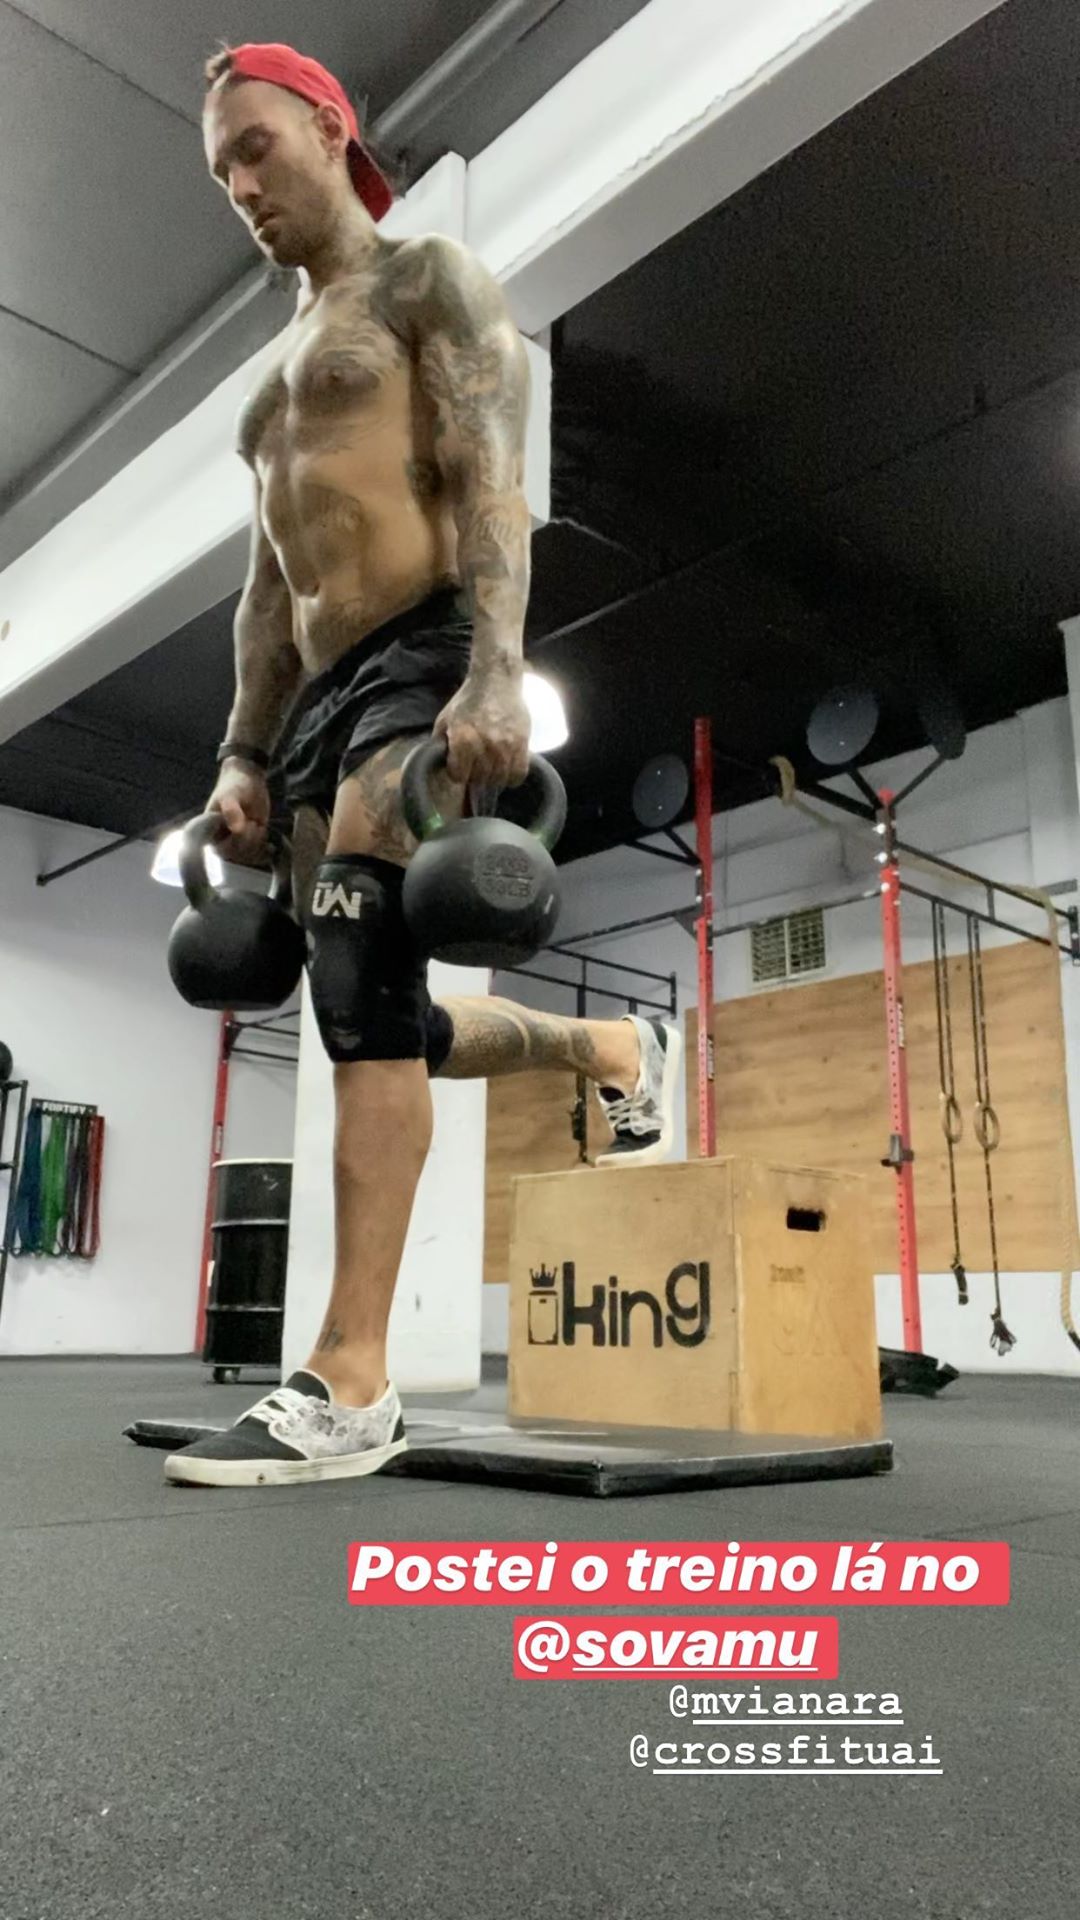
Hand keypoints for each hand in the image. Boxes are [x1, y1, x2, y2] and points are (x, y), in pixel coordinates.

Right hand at [205, 760, 269, 865]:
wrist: (248, 780)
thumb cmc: (234, 786)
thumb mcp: (231, 795)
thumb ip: (231, 810)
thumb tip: (236, 829)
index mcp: (208, 830)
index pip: (220, 848)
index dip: (235, 840)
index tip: (244, 824)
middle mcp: (219, 840)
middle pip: (235, 854)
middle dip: (248, 840)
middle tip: (253, 822)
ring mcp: (234, 842)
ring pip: (246, 856)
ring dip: (256, 842)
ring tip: (256, 824)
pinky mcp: (248, 842)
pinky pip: (255, 855)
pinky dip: (263, 848)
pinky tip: (266, 838)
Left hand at [434, 670, 530, 788]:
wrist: (496, 679)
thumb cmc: (468, 699)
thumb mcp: (446, 718)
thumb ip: (440, 741)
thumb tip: (437, 763)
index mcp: (462, 738)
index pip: (459, 775)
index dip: (457, 773)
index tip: (459, 768)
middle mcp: (484, 744)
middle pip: (480, 780)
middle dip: (475, 777)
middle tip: (475, 768)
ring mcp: (505, 745)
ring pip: (499, 779)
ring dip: (493, 778)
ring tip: (490, 769)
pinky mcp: (522, 743)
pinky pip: (519, 773)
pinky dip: (512, 777)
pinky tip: (507, 769)